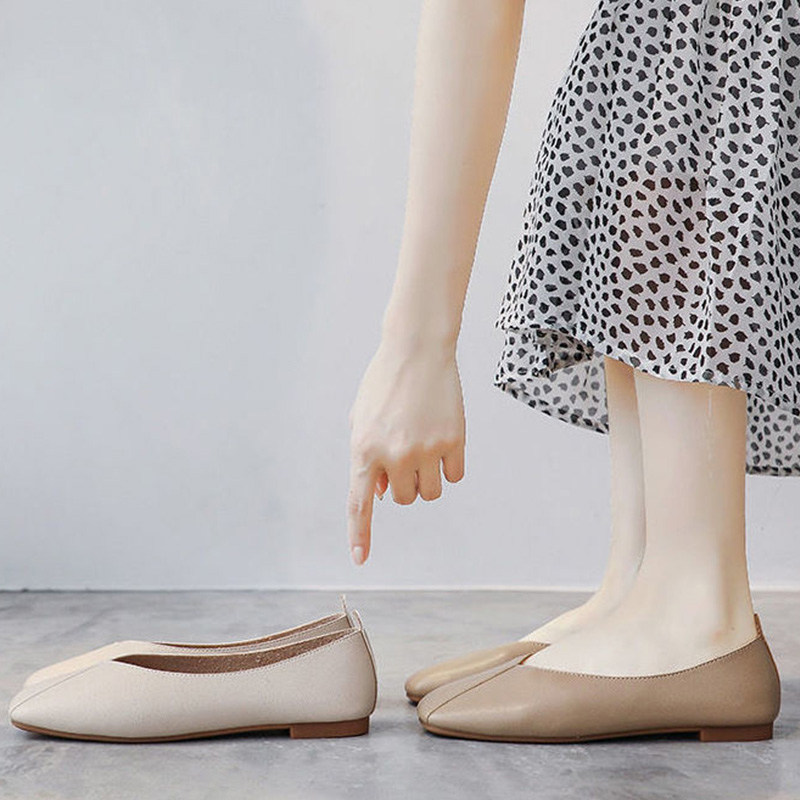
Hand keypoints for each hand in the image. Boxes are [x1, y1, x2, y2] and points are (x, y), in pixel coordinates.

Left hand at [346, 338, 465, 564]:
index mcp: (363, 449)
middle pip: (401, 499)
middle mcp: (394, 454)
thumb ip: (365, 458)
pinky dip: (449, 467)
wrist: (416, 349)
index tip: (359, 559)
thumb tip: (379, 493)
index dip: (360, 534)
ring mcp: (425, 449)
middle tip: (404, 455)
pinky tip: (443, 439)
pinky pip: (454, 477)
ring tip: (423, 448)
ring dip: (426, 480)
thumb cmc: (384, 384)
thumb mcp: (361, 418)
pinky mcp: (453, 440)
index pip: (359, 503)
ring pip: (429, 493)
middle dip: (401, 484)